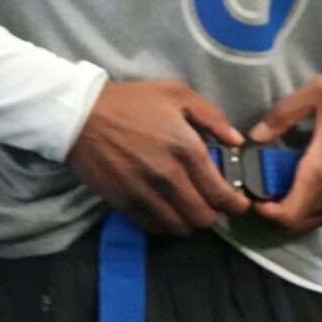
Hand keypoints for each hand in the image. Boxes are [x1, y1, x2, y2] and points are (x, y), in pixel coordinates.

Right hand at [68, 80, 252, 235]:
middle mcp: (168, 175)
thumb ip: (212, 116)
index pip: (221, 193)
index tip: (240, 203)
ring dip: (190, 223)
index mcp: (186, 147)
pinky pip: (154, 227)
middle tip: (214, 205)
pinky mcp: (124, 203)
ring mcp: (145, 192)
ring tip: (190, 209)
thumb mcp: (176, 93)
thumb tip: (236, 141)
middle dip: (215, 215)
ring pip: (180, 227)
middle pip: (204, 217)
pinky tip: (168, 211)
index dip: (236, 204)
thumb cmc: (131, 101)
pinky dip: (166, 224)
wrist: (81, 115)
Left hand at [247, 75, 321, 233]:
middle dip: (271, 212)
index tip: (253, 193)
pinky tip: (299, 186)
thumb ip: (282, 113)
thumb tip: (256, 135)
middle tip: (261, 188)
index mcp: (320, 172)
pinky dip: (304, 209)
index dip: (264, 211)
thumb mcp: (319, 93)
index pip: (286, 215)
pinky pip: (320, 217)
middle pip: (292, 224)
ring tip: (277, 187)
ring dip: (288, 212)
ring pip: (307, 223)